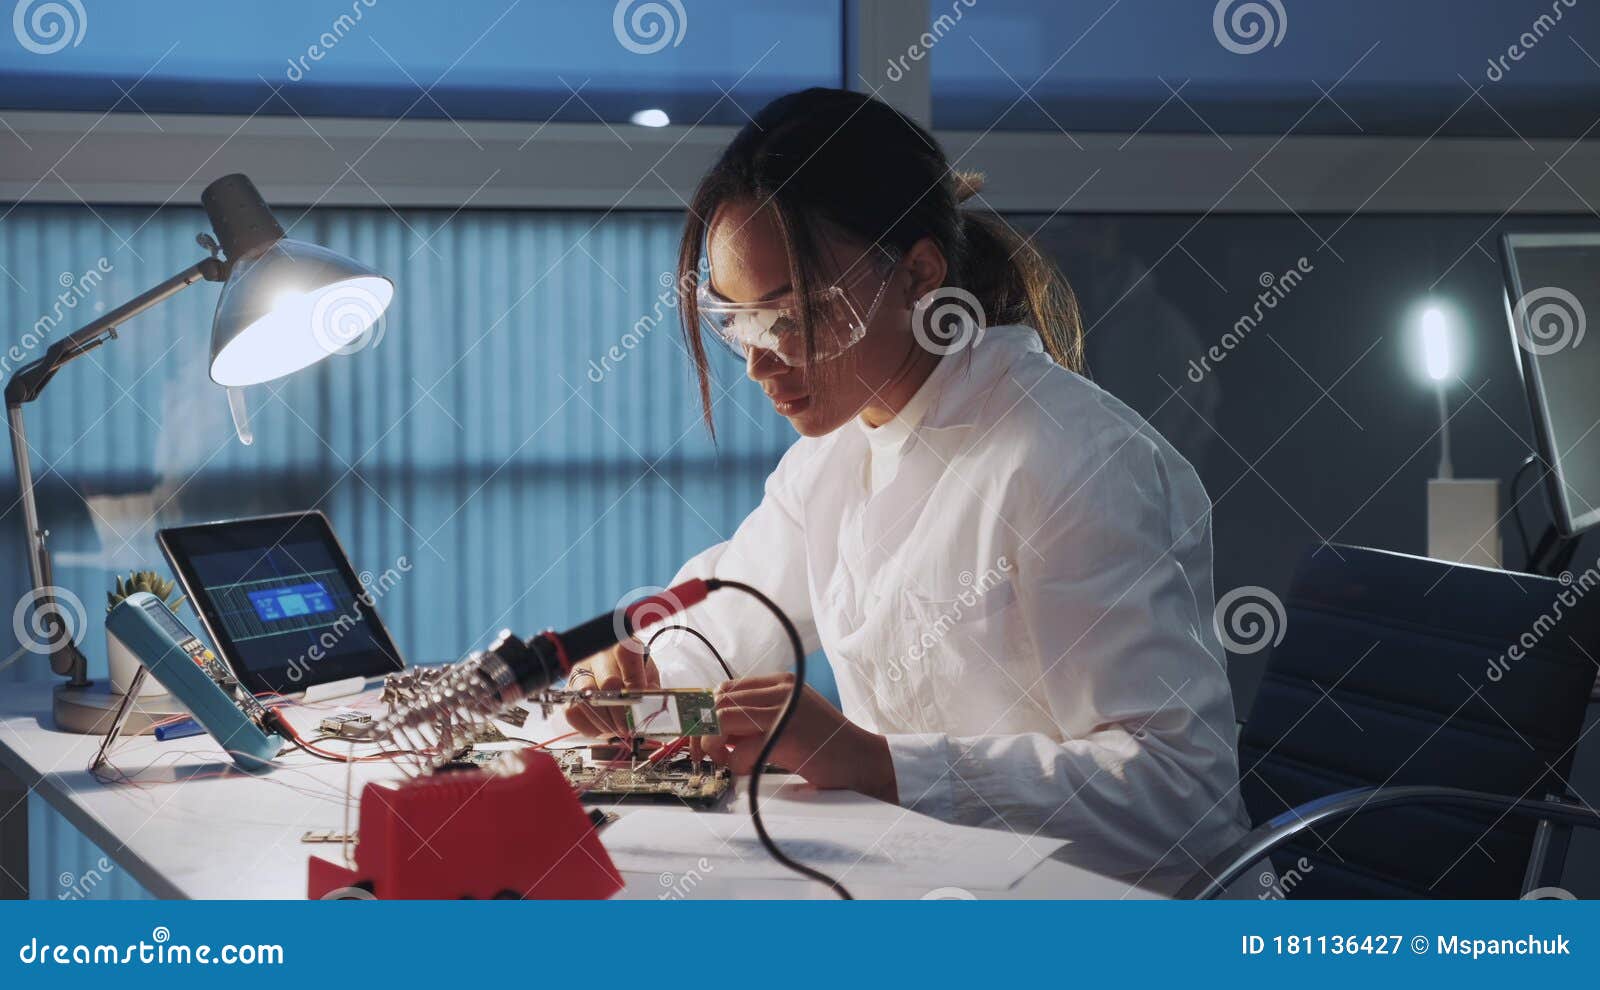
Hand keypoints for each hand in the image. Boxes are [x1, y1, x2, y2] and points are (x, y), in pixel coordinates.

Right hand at [563, 640, 658, 738]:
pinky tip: (600, 729)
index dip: (635, 687)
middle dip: (620, 712)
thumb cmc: (633, 669)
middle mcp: (598, 655)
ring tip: (615, 730)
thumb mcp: (648, 673)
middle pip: (608, 683)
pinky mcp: (568, 688)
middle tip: (628, 728)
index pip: (628, 660)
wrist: (612, 663)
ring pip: (586, 698)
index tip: (641, 707)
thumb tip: (650, 706)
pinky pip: (571, 710)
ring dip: (602, 721)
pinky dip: (586, 726)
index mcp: (622, 644)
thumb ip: (651, 688)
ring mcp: (580, 671)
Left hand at [691, 673, 897, 802]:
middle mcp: (781, 690)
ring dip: (717, 747)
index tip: (702, 735)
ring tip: (731, 762)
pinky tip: (753, 770)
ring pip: (723, 720)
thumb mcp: (790, 719)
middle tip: (709, 754)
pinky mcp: (785, 735)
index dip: (708, 712)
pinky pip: (740, 750)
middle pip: (719, 701)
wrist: (864, 761)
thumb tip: (714, 729)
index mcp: (782, 682)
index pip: (726, 688)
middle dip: (705, 730)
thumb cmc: (825, 746)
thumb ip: (758, 717)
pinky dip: (737, 765)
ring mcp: (784, 710)